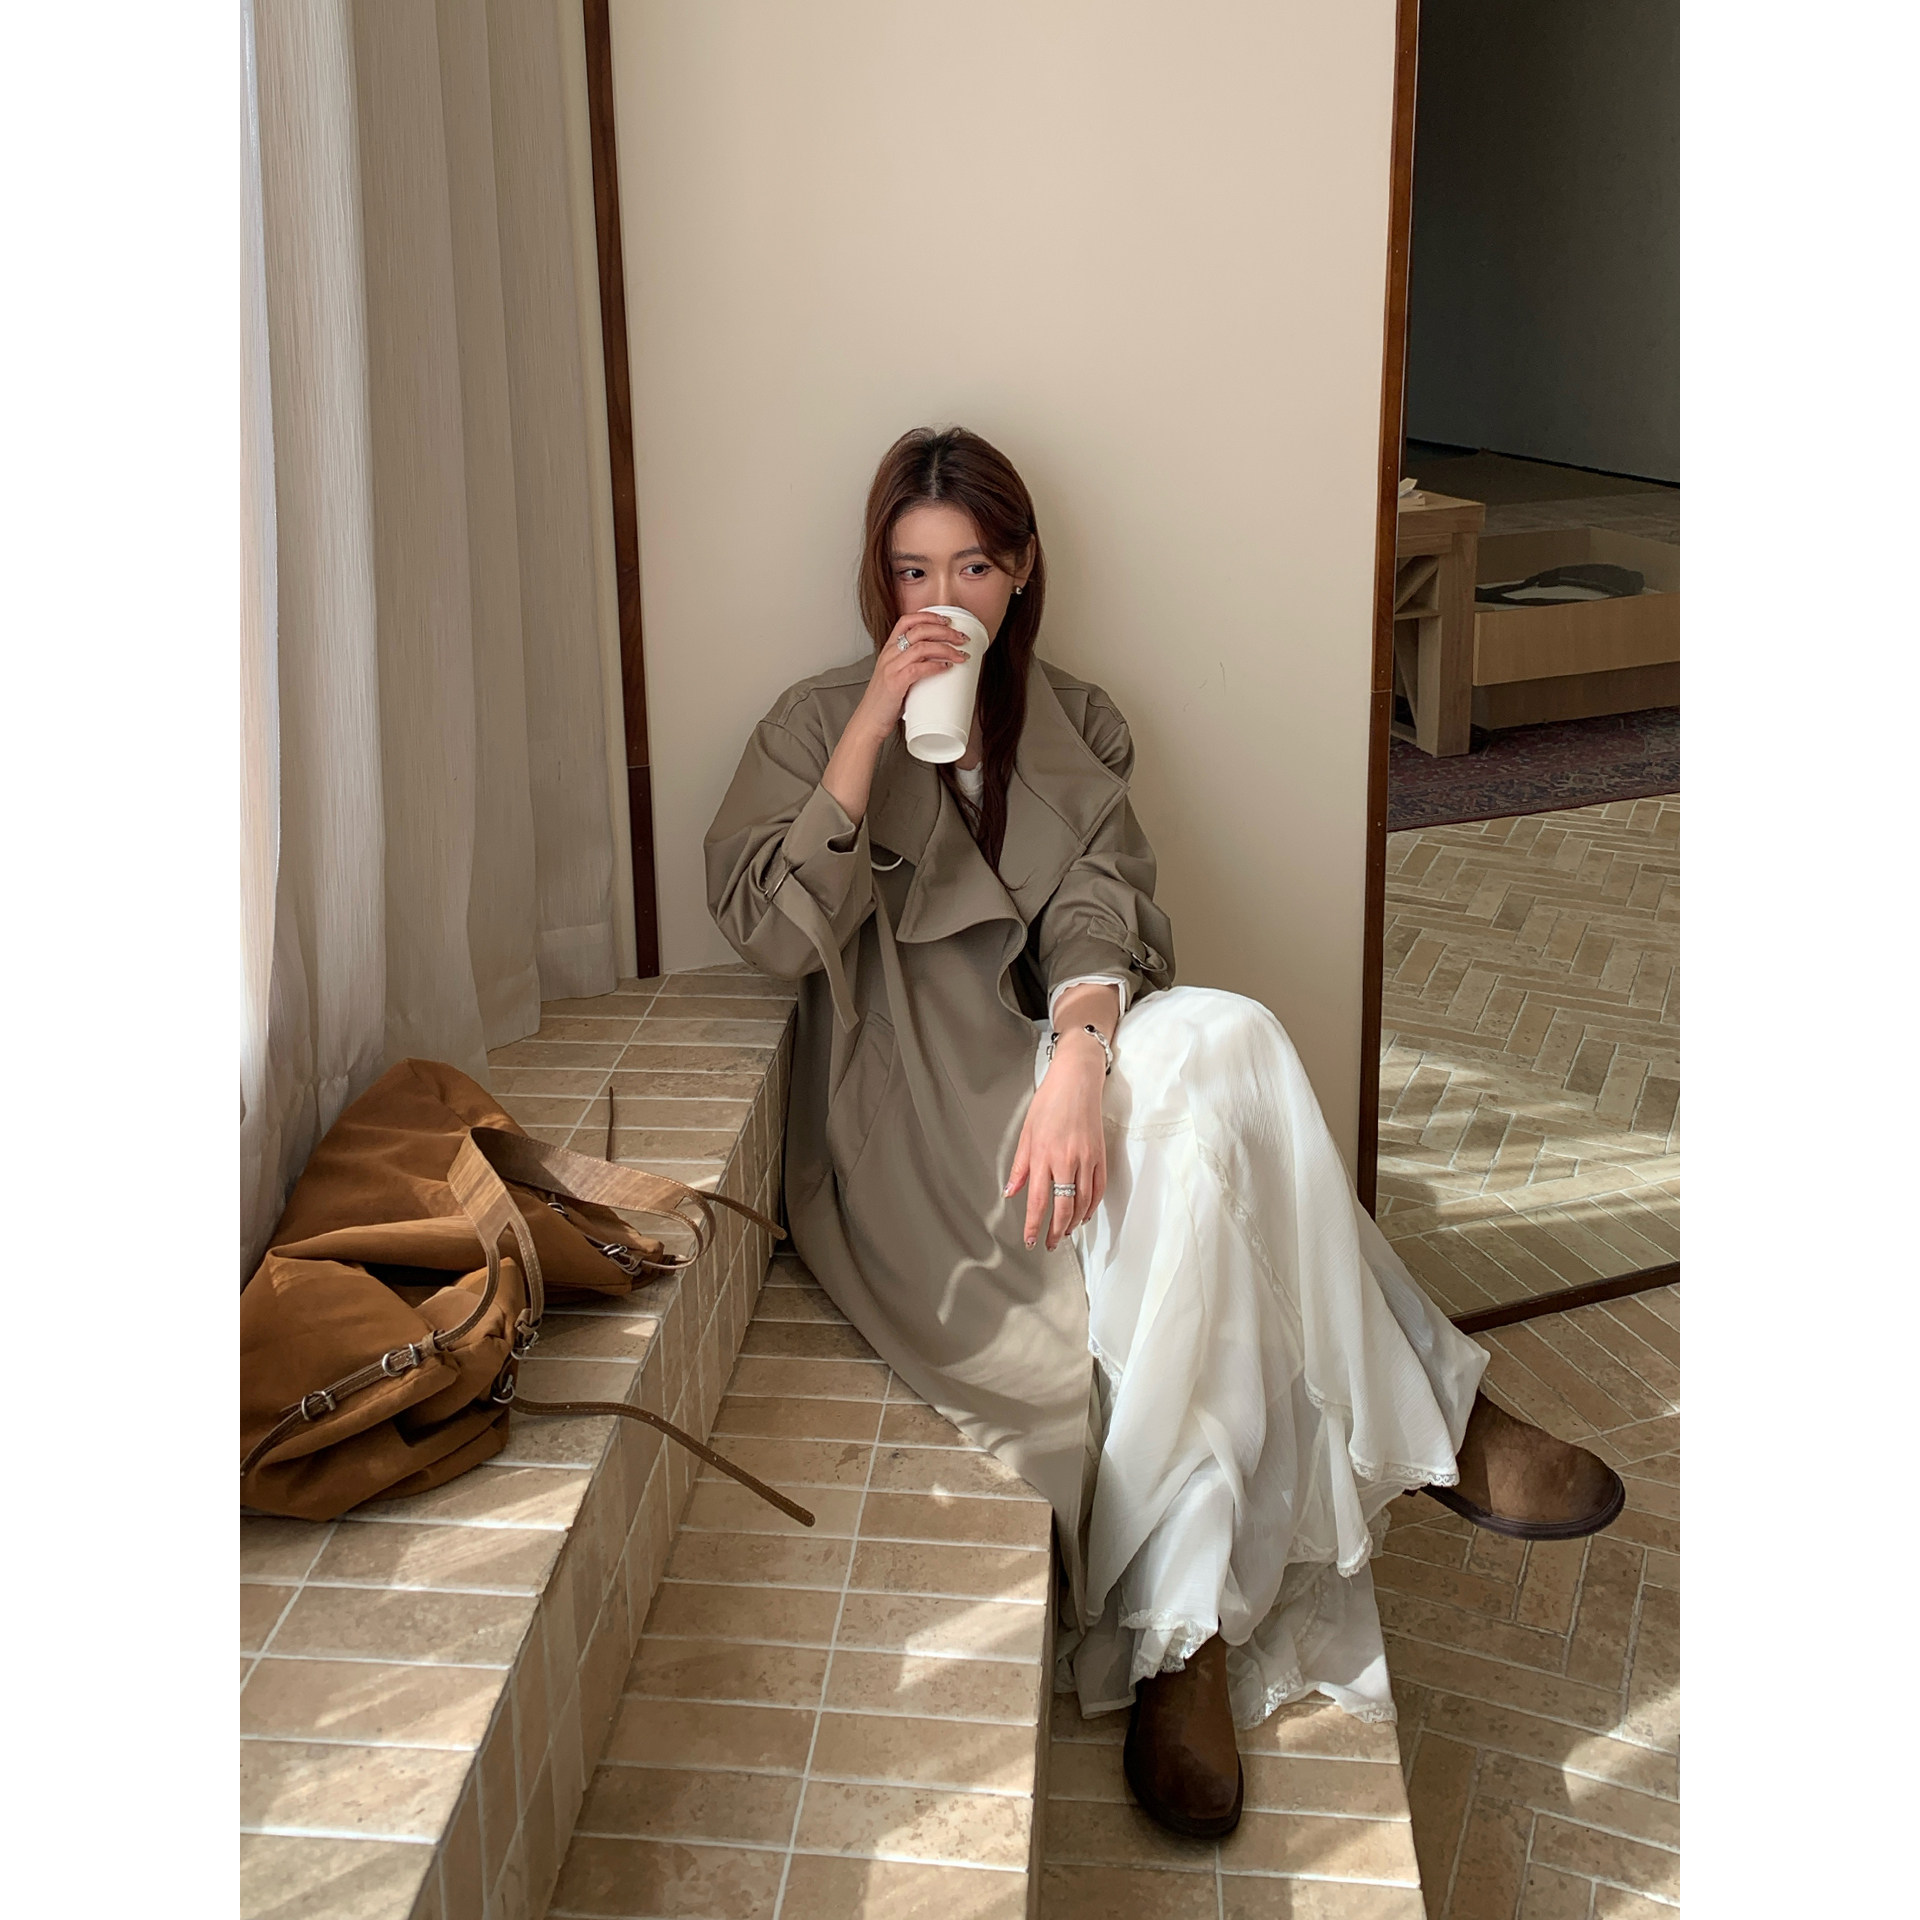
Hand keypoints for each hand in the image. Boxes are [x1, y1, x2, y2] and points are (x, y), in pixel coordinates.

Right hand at [853, 612, 973, 742]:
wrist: (869, 721)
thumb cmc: (885, 702)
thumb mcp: (896, 676)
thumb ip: (913, 666)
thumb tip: (940, 664)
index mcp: (889, 649)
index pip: (906, 621)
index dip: (928, 616)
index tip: (947, 621)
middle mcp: (889, 654)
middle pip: (919, 630)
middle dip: (945, 631)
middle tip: (962, 638)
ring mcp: (891, 668)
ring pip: (922, 647)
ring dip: (946, 648)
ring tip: (961, 655)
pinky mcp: (895, 683)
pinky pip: (919, 668)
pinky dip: (935, 666)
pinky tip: (946, 667)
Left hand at [1005, 1030, 1107, 1250]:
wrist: (1076, 1082)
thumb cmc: (1048, 1103)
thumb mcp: (1026, 1133)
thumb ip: (1019, 1166)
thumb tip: (1010, 1192)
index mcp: (1043, 1155)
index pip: (1037, 1200)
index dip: (1033, 1225)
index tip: (1030, 1240)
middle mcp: (1065, 1160)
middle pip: (1063, 1207)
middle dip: (1055, 1231)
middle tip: (1049, 1244)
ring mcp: (1086, 1159)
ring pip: (1082, 1202)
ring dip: (1073, 1222)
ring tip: (1065, 1233)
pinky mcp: (1100, 1156)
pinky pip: (1098, 1189)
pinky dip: (1091, 1206)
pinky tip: (1084, 1214)